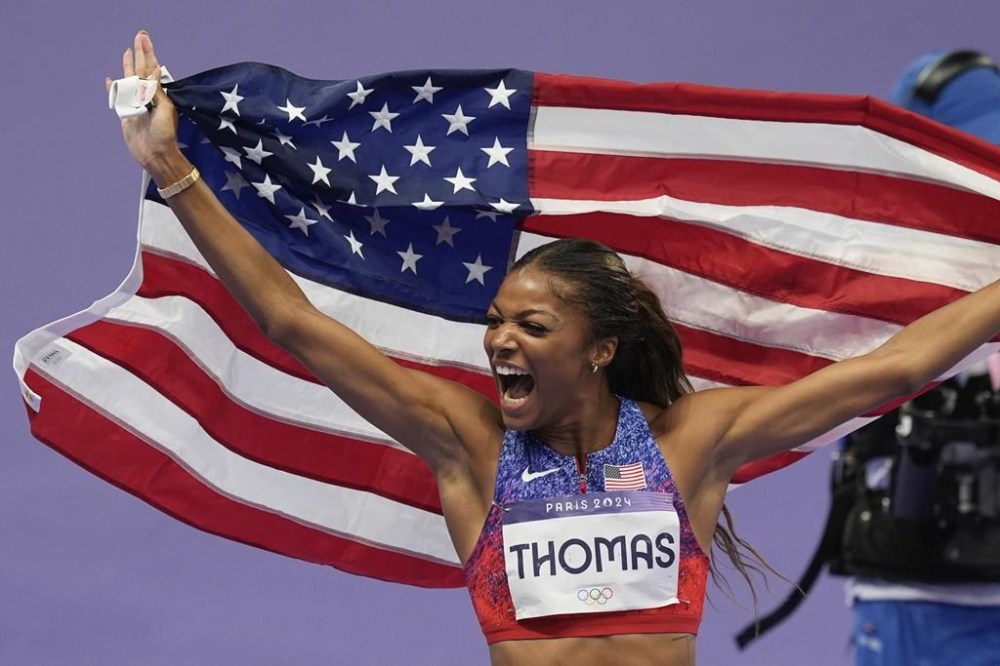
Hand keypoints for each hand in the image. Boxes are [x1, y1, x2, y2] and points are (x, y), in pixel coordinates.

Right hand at [106, 31, 185, 180]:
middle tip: (139, 36)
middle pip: (141, 70)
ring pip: (129, 80)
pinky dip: (113, 89)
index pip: (152, 69)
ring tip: (127, 53)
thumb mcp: (165, 110)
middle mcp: (147, 97)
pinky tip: (109, 80)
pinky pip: (117, 98)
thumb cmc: (165, 134)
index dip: (148, 53)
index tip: (144, 39)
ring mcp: (135, 105)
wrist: (156, 155)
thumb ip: (155, 91)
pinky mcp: (125, 114)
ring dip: (127, 66)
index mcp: (158, 95)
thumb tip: (152, 70)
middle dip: (140, 53)